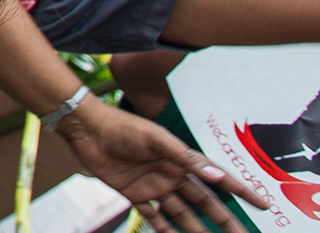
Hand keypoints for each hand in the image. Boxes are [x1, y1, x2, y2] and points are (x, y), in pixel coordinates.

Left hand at [56, 96, 267, 232]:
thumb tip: (217, 178)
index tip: (263, 205)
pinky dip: (165, 229)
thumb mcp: (156, 139)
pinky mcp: (134, 193)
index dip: (240, 191)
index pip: (217, 178)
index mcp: (181, 159)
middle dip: (224, 219)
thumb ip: (185, 158)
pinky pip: (153, 216)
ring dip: (196, 229)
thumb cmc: (123, 127)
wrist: (87, 128)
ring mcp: (154, 185)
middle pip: (204, 201)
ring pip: (181, 213)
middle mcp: (172, 174)